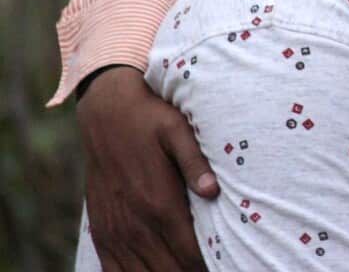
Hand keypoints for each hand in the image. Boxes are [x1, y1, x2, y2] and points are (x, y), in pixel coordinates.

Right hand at [76, 66, 217, 270]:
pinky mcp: (101, 228)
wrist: (106, 112)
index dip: (209, 265)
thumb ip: (195, 163)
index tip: (228, 262)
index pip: (189, 253)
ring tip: (188, 271)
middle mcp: (135, 222)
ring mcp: (115, 229)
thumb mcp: (178, 131)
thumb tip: (213, 191)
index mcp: (159, 202)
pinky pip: (112, 268)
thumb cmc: (151, 119)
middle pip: (167, 270)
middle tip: (212, 268)